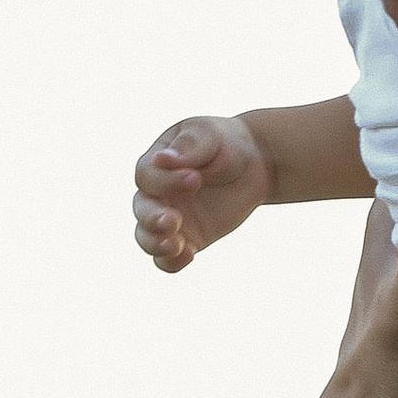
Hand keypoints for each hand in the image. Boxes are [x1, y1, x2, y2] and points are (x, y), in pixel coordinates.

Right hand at [135, 116, 269, 271]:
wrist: (255, 165)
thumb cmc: (225, 143)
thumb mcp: (209, 134)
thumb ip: (189, 146)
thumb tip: (163, 159)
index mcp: (156, 165)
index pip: (148, 176)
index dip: (166, 181)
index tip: (195, 179)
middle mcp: (157, 194)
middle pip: (141, 210)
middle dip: (153, 218)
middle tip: (173, 219)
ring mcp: (170, 219)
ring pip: (147, 238)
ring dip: (156, 244)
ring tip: (175, 244)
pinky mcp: (187, 239)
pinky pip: (169, 258)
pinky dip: (172, 262)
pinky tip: (188, 256)